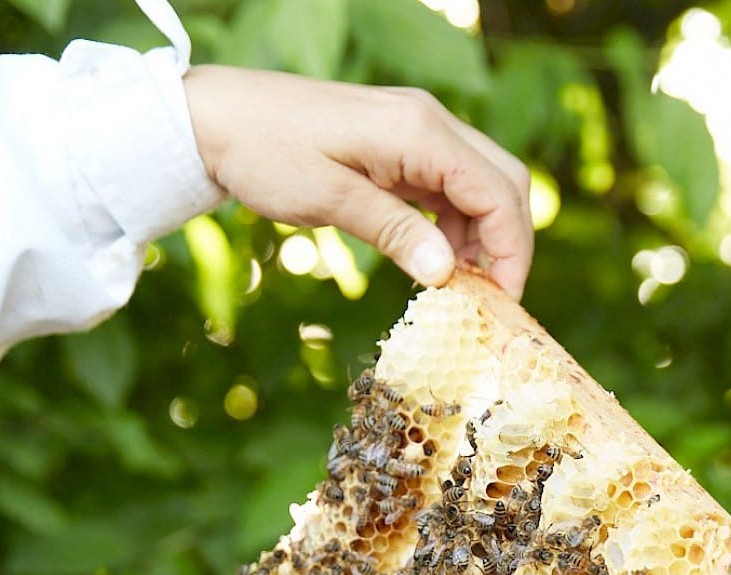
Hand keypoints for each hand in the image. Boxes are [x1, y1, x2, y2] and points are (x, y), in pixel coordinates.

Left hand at [182, 67, 532, 297]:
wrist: (218, 117)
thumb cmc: (264, 152)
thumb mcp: (327, 200)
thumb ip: (394, 233)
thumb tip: (448, 275)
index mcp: (418, 131)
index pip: (497, 191)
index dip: (511, 250)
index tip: (501, 300)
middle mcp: (428, 123)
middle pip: (504, 182)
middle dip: (507, 243)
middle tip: (491, 298)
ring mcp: (416, 132)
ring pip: (480, 186)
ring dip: (481, 237)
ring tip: (459, 287)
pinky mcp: (400, 145)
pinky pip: (448, 186)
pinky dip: (454, 225)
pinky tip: (434, 260)